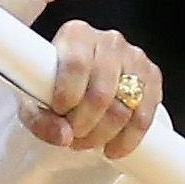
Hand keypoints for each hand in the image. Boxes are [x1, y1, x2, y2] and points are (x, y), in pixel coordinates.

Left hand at [24, 22, 163, 159]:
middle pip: (101, 92)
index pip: (76, 64)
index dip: (68, 95)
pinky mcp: (151, 76)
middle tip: (73, 138)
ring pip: (125, 106)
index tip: (60, 112)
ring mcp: (134, 57)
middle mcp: (108, 40)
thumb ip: (39, 120)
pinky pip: (145, 114)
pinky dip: (130, 138)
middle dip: (85, 124)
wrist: (79, 86)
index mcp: (76, 34)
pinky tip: (114, 149)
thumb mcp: (33, 103)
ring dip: (105, 134)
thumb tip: (63, 136)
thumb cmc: (52, 89)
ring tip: (89, 143)